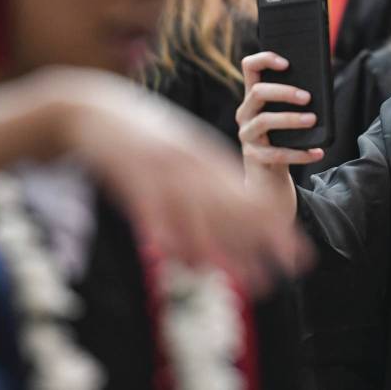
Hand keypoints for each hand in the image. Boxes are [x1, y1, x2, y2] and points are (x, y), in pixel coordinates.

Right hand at [43, 69, 309, 294]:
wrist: (91, 109)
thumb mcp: (183, 146)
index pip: (249, 194)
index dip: (276, 224)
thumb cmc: (141, 132)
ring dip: (226, 253)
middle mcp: (190, 166)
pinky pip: (158, 217)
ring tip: (250, 281)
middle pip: (232, 209)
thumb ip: (208, 172)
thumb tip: (236, 204)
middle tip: (287, 271)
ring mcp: (162, 174)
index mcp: (205, 156)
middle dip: (264, 242)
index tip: (299, 249)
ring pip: (200, 218)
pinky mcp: (133, 182)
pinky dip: (175, 241)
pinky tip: (189, 263)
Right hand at [236, 52, 323, 219]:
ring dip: (290, 119)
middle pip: (258, 92)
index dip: (265, 59)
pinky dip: (300, 153)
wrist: (268, 178)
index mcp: (253, 97)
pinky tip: (317, 152)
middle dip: (284, 92)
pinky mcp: (253, 157)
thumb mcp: (287, 117)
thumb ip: (296, 101)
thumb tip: (321, 87)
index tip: (286, 63)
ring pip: (264, 120)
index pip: (249, 67)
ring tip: (312, 120)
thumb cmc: (283, 140)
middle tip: (307, 97)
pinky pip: (276, 153)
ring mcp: (246, 135)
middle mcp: (245, 113)